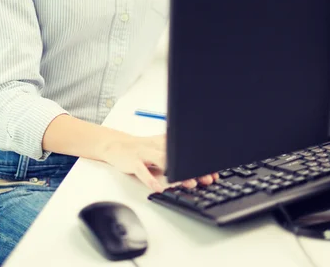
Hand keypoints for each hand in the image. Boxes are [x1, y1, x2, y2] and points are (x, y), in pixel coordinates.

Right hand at [100, 132, 217, 191]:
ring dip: (177, 173)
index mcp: (164, 141)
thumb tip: (197, 163)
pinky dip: (151, 180)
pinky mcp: (133, 161)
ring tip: (189, 183)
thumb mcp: (159, 146)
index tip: (213, 172)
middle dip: (193, 167)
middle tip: (207, 178)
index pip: (184, 149)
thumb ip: (174, 152)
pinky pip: (142, 171)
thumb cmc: (140, 149)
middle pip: (177, 155)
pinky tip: (158, 188)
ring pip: (162, 161)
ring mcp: (144, 153)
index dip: (199, 161)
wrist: (116, 145)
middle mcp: (156, 145)